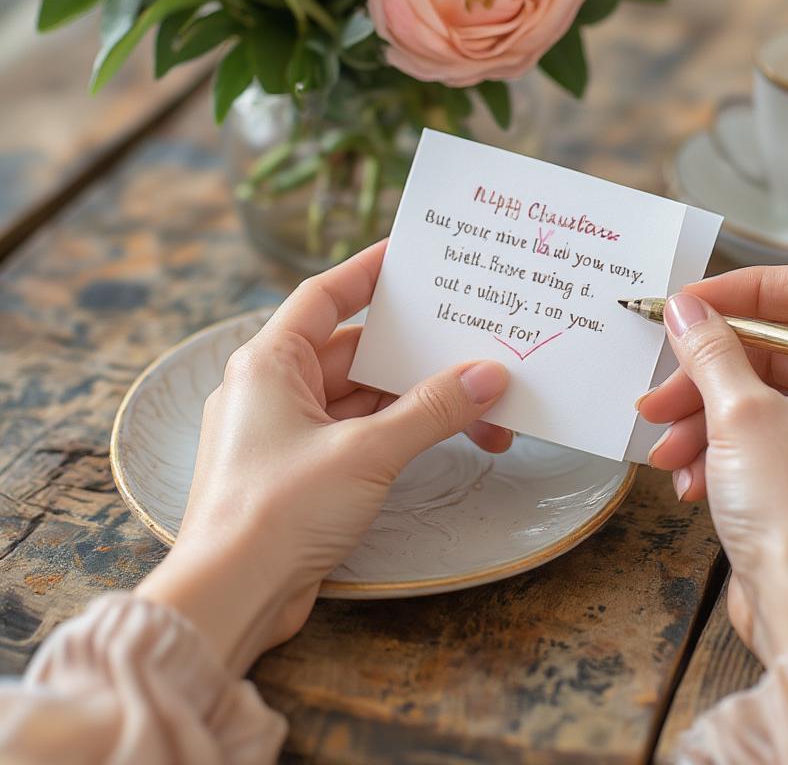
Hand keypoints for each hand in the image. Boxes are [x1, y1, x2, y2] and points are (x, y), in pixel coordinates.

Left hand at [137, 241, 509, 673]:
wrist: (228, 599)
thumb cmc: (278, 510)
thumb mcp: (366, 451)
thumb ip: (432, 410)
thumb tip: (490, 376)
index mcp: (269, 362)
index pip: (326, 295)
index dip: (369, 270)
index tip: (413, 256)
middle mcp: (274, 389)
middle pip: (356, 352)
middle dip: (418, 355)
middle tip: (474, 340)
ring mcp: (288, 433)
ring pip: (364, 398)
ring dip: (418, 403)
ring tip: (483, 406)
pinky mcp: (302, 473)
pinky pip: (361, 433)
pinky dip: (401, 433)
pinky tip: (448, 438)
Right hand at [638, 264, 787, 663]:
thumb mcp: (739, 415)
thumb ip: (710, 350)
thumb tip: (685, 307)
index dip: (748, 287)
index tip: (693, 304)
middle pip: (774, 346)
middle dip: (707, 367)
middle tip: (659, 388)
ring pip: (757, 392)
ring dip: (700, 413)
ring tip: (661, 443)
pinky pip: (758, 433)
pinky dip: (716, 445)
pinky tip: (684, 477)